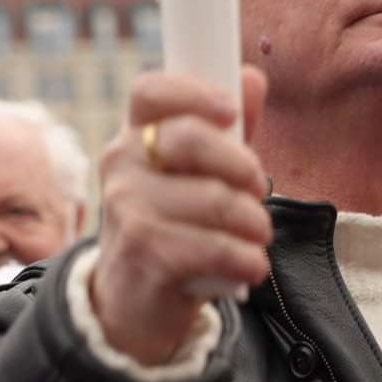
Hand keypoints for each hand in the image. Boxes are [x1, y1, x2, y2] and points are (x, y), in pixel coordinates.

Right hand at [90, 67, 271, 365]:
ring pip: (213, 200)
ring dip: (253, 223)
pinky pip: (214, 248)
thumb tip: (250, 77)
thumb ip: (226, 130)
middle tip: (260, 191)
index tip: (229, 111)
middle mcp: (121, 165)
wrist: (134, 303)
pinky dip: (245, 260)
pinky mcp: (144, 255)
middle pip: (189, 139)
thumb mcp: (197, 176)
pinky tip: (250, 268)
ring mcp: (127, 210)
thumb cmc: (175, 228)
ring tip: (257, 238)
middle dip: (242, 165)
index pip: (150, 92)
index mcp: (134, 136)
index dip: (193, 92)